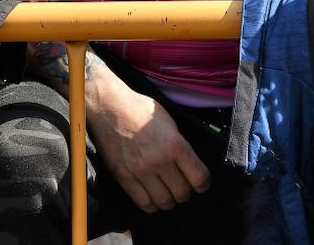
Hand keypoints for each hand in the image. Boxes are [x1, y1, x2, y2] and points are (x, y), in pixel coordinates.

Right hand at [87, 72, 210, 211]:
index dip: (204, 184)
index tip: (201, 184)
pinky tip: (153, 199)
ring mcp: (140, 171)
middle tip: (183, 186)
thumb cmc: (141, 109)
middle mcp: (159, 160)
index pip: (199, 177)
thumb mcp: (169, 122)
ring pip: (164, 201)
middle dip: (186, 192)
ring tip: (168, 193)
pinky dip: (152, 205)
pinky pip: (143, 202)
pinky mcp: (124, 177)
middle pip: (182, 193)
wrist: (110, 107)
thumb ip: (180, 144)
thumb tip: (189, 164)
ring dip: (169, 200)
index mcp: (175, 144)